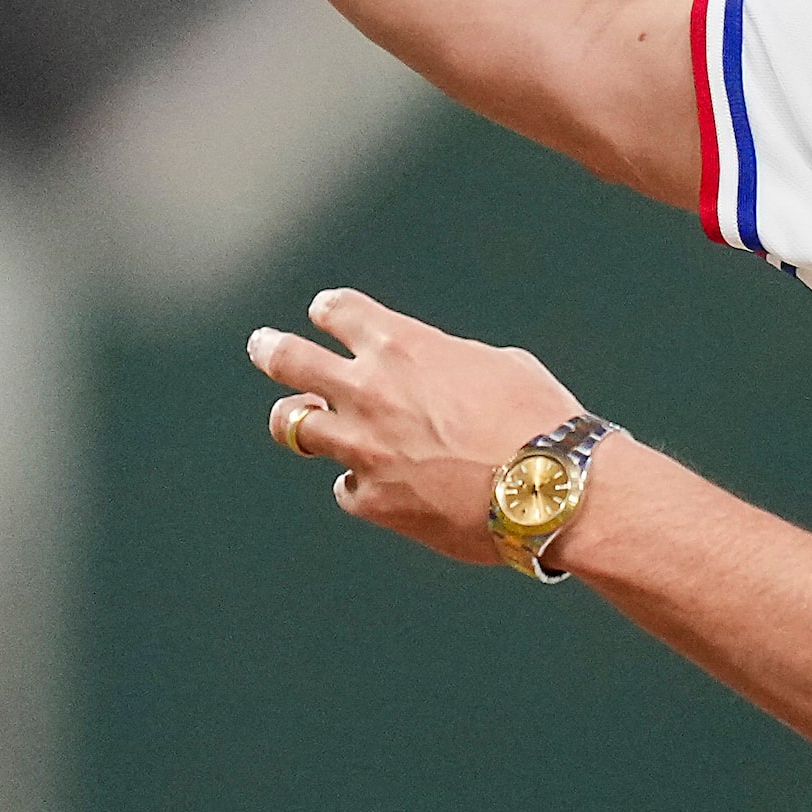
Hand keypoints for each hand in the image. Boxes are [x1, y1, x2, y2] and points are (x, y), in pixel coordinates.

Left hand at [249, 289, 585, 564]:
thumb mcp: (496, 364)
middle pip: (289, 360)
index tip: (326, 315)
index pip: (338, 312)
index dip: (330, 312)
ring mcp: (363, 447)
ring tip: (296, 422)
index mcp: (400, 345)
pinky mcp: (372, 499)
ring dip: (297, 421)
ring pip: (295, 427)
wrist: (549, 489)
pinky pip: (346, 487)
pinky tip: (378, 485)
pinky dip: (359, 482)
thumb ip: (448, 364)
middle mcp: (368, 390)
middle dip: (271, 349)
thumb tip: (437, 378)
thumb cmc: (538, 418)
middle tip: (262, 345)